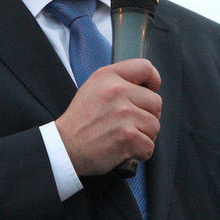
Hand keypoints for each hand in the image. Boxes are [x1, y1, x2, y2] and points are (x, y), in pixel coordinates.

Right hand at [55, 58, 161, 176]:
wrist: (64, 147)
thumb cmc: (80, 121)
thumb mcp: (93, 88)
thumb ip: (118, 81)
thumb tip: (147, 87)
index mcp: (108, 76)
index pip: (146, 68)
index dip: (153, 82)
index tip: (148, 92)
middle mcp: (118, 91)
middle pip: (156, 102)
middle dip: (146, 116)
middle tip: (128, 124)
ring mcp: (124, 114)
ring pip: (154, 126)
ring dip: (143, 136)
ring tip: (123, 137)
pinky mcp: (127, 137)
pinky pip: (149, 146)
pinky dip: (139, 152)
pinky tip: (124, 149)